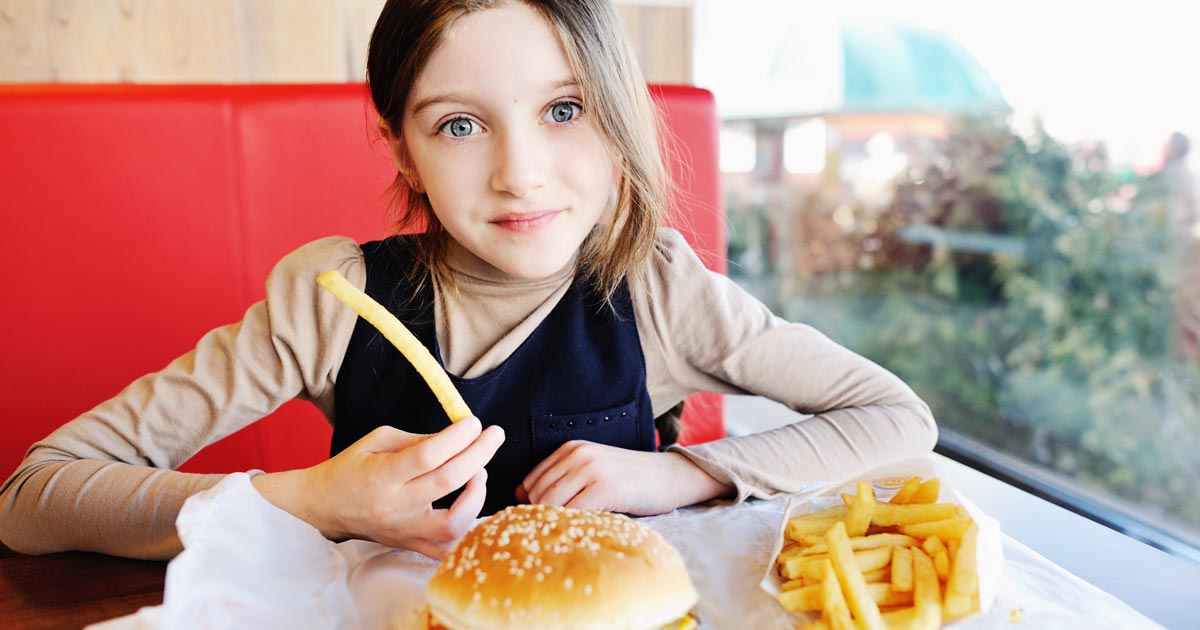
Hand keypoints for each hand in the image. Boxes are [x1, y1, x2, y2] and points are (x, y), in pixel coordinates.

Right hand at [253, 417, 503, 558]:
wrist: (323, 508)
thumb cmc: (351, 468)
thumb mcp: (377, 440)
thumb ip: (418, 439)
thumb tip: (457, 437)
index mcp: (382, 475)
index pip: (428, 455)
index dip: (458, 437)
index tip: (475, 423)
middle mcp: (394, 507)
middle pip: (447, 481)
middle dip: (479, 454)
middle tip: (494, 435)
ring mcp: (404, 531)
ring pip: (453, 523)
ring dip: (476, 495)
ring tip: (478, 473)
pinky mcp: (410, 545)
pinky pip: (447, 548)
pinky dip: (467, 527)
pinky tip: (470, 503)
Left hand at [515, 441, 733, 515]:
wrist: (669, 477)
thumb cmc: (629, 479)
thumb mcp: (591, 469)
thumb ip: (559, 479)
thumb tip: (519, 494)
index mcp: (570, 449)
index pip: (531, 481)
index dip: (532, 505)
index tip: (545, 521)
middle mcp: (577, 455)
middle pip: (537, 494)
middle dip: (541, 517)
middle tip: (557, 533)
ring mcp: (591, 469)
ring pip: (550, 504)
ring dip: (555, 523)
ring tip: (570, 533)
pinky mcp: (605, 488)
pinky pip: (573, 513)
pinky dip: (572, 526)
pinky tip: (584, 531)